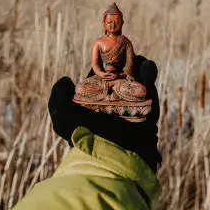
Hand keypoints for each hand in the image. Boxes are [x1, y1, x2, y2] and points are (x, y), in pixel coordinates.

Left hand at [48, 55, 160, 172]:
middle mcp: (115, 95)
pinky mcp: (149, 104)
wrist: (114, 158)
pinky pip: (151, 82)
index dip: (105, 56)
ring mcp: (132, 99)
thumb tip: (66, 79)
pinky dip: (149, 73)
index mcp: (95, 95)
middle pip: (123, 65)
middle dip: (124, 57)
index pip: (101, 68)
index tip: (106, 51)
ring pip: (138, 69)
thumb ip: (57, 97)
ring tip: (133, 71)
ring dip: (137, 63)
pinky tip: (143, 79)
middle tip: (122, 61)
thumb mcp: (62, 118)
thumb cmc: (88, 138)